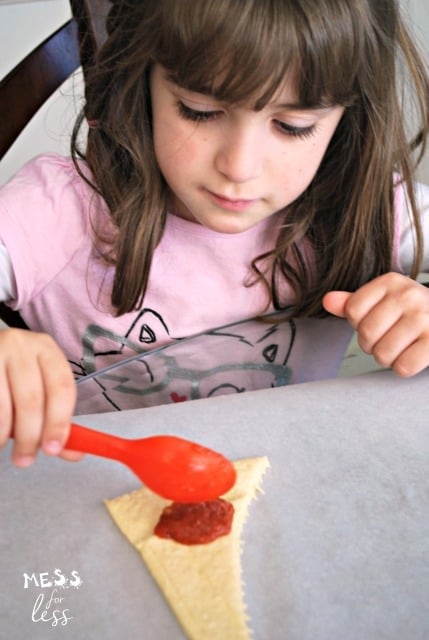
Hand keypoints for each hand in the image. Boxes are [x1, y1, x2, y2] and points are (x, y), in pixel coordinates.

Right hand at [0, 328, 77, 466]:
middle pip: (32, 399)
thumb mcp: (40, 385)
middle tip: (25, 459)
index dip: (59, 422)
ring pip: (3, 407)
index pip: (62, 387)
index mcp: (47, 350)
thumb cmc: (15, 374)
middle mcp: (22, 346)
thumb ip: (56, 420)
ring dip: (4, 434)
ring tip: (2, 444)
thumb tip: (76, 453)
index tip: (53, 449)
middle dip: (30, 436)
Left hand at [323, 272, 428, 376]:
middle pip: (366, 334)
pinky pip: (403, 367)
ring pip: (382, 354)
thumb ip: (353, 302)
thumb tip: (327, 300)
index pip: (352, 310)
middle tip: (389, 340)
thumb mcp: (383, 302)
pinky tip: (413, 356)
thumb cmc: (411, 314)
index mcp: (391, 282)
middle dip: (373, 345)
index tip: (377, 323)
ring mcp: (425, 318)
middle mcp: (409, 295)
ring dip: (388, 359)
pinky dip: (404, 368)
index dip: (360, 324)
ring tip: (402, 347)